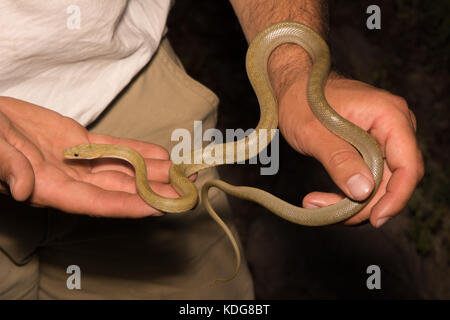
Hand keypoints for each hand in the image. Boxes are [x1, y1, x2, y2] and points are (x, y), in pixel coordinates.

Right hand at [0, 97, 178, 216]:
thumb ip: (7, 167)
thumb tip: (25, 187)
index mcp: (50, 188)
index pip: (96, 203)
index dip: (128, 206)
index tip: (159, 208)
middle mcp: (70, 179)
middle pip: (119, 189)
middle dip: (153, 192)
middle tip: (184, 193)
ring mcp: (77, 160)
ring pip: (122, 169)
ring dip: (152, 172)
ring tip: (182, 174)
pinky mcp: (79, 141)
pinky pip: (114, 147)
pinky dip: (137, 151)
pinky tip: (159, 154)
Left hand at [277, 73, 423, 227]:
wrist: (293, 86)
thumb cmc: (301, 100)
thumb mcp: (314, 132)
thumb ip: (339, 159)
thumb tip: (364, 190)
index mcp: (389, 115)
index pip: (408, 165)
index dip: (396, 197)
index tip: (376, 218)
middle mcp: (394, 126)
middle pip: (395, 178)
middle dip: (366, 203)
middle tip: (332, 213)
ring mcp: (384, 136)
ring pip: (380, 182)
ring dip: (353, 201)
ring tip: (317, 203)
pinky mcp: (371, 146)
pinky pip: (369, 176)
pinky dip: (349, 191)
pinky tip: (324, 198)